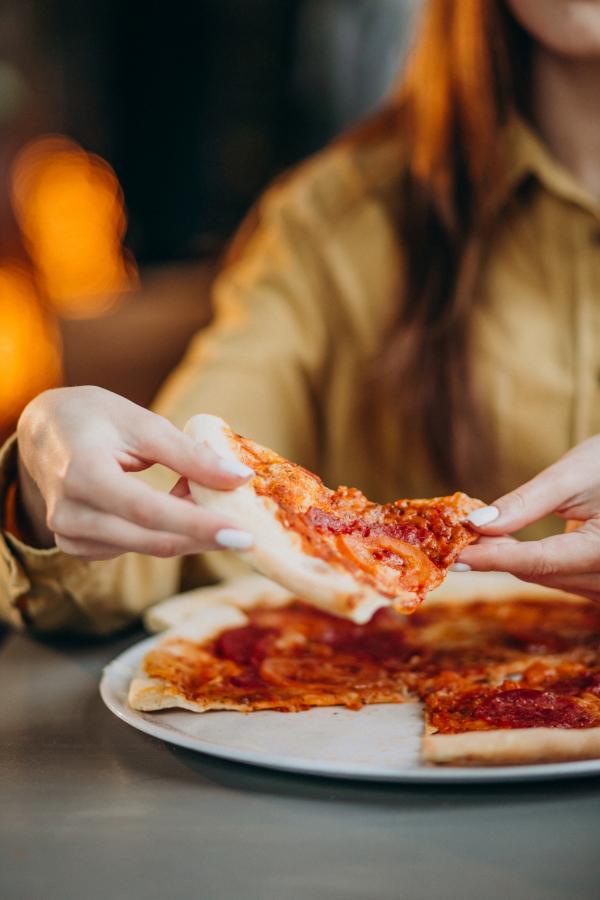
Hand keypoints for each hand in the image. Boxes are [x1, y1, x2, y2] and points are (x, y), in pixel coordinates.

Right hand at [16, 386, 253, 559]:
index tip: (241, 533)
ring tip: (206, 496)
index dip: (198, 525)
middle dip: (204, 535)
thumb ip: (190, 454)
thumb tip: (240, 478)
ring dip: (187, 530)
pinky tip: (180, 507)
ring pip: (147, 547)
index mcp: (83, 474)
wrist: (44, 432)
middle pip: (152, 539)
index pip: (149, 511)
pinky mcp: (78, 547)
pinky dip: (166, 532)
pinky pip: (134, 547)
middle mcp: (71, 513)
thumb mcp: (143, 423)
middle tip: (248, 528)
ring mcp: (71, 535)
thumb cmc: (95, 418)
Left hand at [459, 435, 599, 600]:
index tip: (455, 555)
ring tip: (475, 535)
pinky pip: (559, 575)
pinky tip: (503, 542)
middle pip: (539, 572)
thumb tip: (478, 523)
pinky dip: (531, 560)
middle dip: (496, 555)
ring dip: (510, 558)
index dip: (493, 559)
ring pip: (546, 577)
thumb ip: (526, 503)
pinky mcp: (599, 582)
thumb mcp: (572, 476)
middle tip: (457, 535)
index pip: (539, 562)